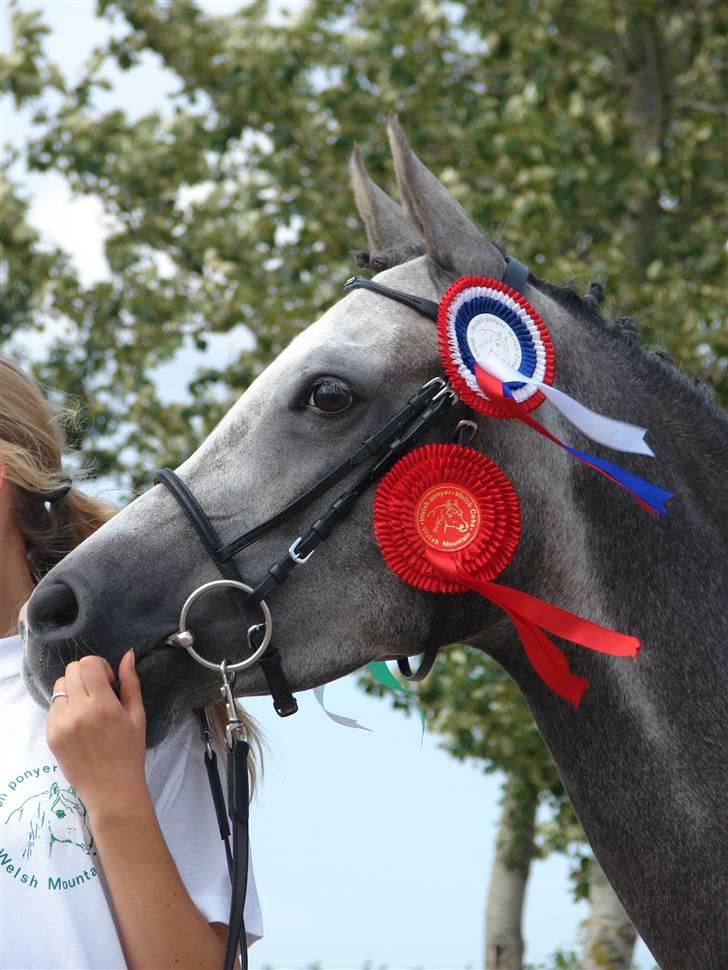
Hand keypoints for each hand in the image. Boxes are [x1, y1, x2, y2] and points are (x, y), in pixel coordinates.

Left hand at [46, 651, 147, 818]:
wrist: (111, 789)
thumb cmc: (130, 751)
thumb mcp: (137, 714)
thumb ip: (130, 682)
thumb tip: (128, 654)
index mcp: (102, 705)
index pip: (88, 664)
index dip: (100, 666)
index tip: (109, 682)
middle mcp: (78, 712)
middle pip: (72, 670)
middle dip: (87, 674)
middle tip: (99, 692)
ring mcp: (61, 724)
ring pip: (60, 686)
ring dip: (74, 689)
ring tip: (87, 707)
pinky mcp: (51, 735)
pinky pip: (53, 707)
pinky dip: (65, 707)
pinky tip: (79, 722)